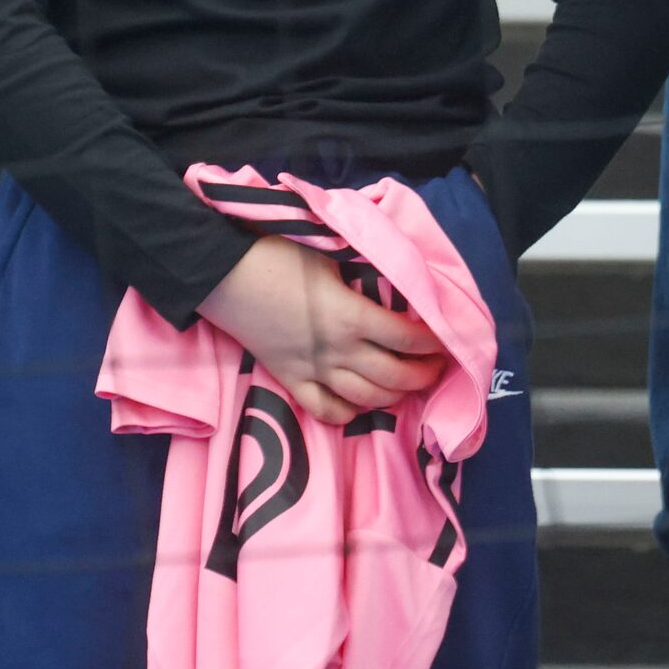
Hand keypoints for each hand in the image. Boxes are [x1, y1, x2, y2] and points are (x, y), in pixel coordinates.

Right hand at [197, 236, 449, 426]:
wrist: (221, 273)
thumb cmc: (279, 256)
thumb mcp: (333, 255)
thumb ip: (366, 273)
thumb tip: (401, 275)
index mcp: (351, 317)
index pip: (406, 338)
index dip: (433, 341)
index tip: (447, 337)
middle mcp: (336, 351)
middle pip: (393, 376)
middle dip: (423, 375)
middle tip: (437, 366)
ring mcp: (310, 370)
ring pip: (364, 398)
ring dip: (394, 396)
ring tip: (410, 385)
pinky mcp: (287, 379)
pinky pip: (323, 410)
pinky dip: (349, 413)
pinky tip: (362, 404)